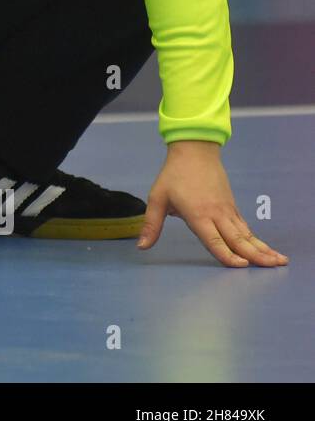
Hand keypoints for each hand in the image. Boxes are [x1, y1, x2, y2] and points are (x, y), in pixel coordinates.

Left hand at [138, 139, 287, 267]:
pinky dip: (256, 239)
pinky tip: (264, 248)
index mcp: (198, 214)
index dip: (227, 254)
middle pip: (238, 239)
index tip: (241, 266)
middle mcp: (217, 214)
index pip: (214, 240)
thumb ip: (151, 224)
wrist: (195, 151)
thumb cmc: (173, 175)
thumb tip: (141, 246)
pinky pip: (245, 227)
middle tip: (273, 268)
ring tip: (279, 261)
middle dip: (256, 255)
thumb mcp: (157, 198)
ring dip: (263, 248)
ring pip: (246, 234)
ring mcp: (227, 210)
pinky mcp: (232, 206)